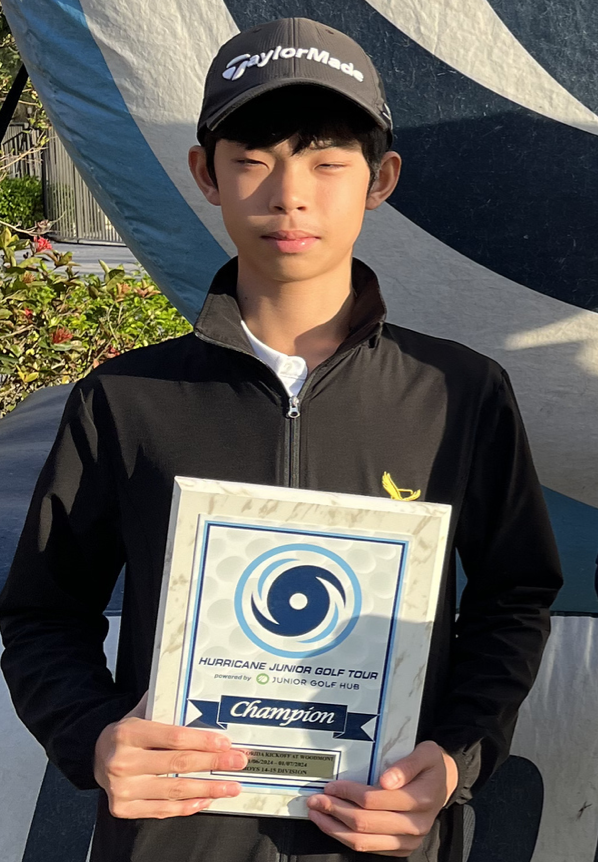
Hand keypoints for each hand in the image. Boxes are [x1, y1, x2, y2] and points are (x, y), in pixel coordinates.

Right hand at [94, 693, 246, 818]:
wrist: (95, 757)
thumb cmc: (127, 733)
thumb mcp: (140, 713)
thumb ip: (165, 705)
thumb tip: (199, 693)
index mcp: (128, 732)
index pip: (174, 737)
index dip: (203, 741)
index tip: (226, 744)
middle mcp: (123, 761)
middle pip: (179, 764)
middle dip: (214, 763)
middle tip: (239, 762)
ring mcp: (122, 788)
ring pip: (175, 790)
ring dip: (209, 789)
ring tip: (231, 786)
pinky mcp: (123, 809)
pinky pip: (163, 810)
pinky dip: (188, 806)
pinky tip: (207, 799)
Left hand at [306, 740, 457, 856]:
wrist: (444, 783)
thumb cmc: (431, 765)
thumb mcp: (425, 753)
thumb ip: (406, 765)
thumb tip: (385, 780)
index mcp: (420, 799)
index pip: (374, 800)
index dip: (348, 793)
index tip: (330, 786)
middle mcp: (415, 825)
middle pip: (365, 823)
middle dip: (335, 811)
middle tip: (315, 800)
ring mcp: (408, 841)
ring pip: (363, 842)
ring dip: (335, 829)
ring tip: (317, 814)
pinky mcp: (401, 848)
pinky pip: (369, 848)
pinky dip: (346, 838)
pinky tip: (332, 825)